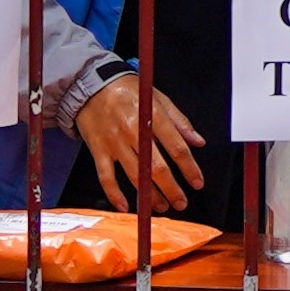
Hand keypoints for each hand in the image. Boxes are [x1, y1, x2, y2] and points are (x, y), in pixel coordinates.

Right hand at [72, 76, 205, 213]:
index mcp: (152, 116)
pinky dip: (115, 194)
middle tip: (182, 202)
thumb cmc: (128, 90)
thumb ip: (179, 121)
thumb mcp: (158, 97)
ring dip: (150, 195)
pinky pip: (106, 177)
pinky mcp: (98, 149)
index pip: (176, 147)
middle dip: (171, 188)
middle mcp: (133, 131)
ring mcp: (114, 142)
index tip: (197, 182)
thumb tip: (198, 142)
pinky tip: (125, 206)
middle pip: (156, 167)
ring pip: (134, 175)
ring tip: (161, 206)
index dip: (189, 168)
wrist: (91, 84)